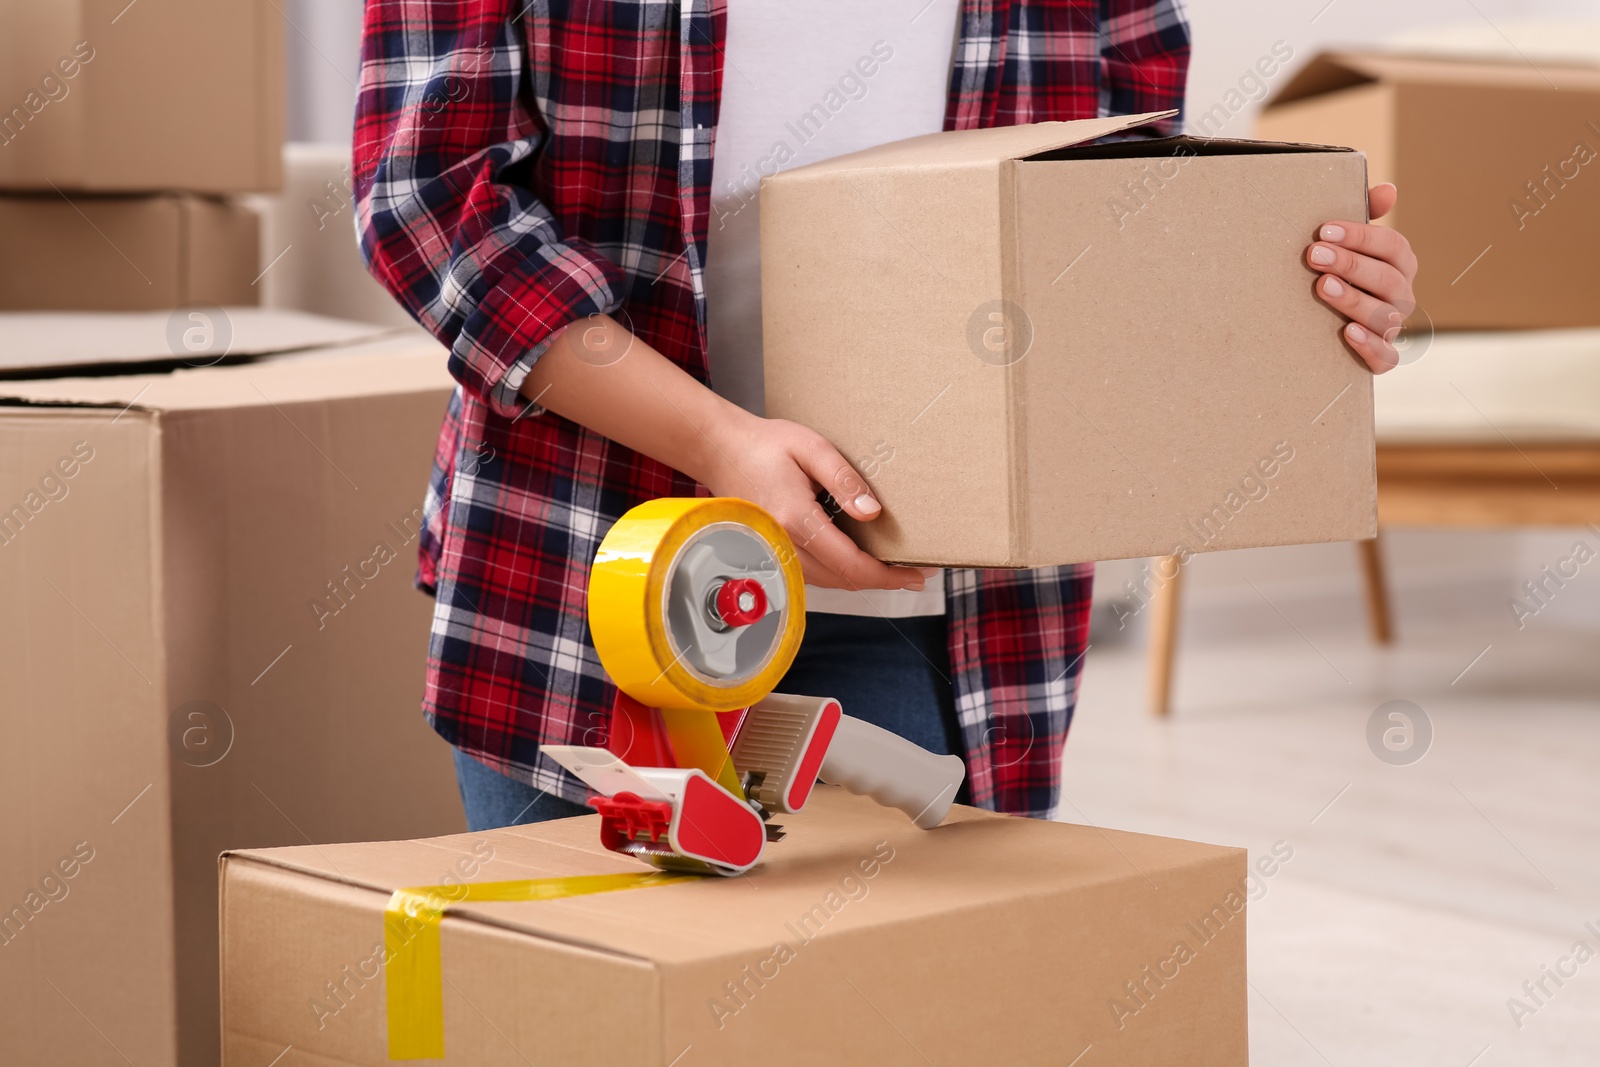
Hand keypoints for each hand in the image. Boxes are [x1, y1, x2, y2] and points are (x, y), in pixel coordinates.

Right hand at [525, 313, 926, 591]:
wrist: (718, 449)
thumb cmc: (764, 444)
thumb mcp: (813, 449)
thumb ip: (844, 481)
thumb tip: (872, 513)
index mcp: (797, 520)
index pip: (851, 565)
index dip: (888, 576)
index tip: (916, 575)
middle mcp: (783, 544)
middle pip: (843, 581)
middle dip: (881, 582)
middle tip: (913, 572)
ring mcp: (774, 551)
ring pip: (827, 582)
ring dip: (860, 579)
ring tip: (892, 568)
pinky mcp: (771, 551)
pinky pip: (812, 574)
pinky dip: (838, 573)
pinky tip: (856, 560)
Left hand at [1307, 183, 1416, 373]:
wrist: (1319, 327)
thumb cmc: (1336, 273)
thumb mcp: (1346, 244)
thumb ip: (1365, 216)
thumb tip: (1388, 190)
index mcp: (1399, 265)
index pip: (1393, 247)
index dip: (1361, 237)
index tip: (1324, 231)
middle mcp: (1401, 295)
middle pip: (1388, 279)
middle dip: (1351, 265)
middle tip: (1315, 256)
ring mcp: (1392, 327)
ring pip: (1385, 316)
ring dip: (1354, 300)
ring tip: (1323, 287)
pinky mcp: (1381, 358)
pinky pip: (1386, 357)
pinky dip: (1369, 346)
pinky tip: (1346, 332)